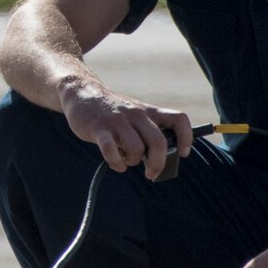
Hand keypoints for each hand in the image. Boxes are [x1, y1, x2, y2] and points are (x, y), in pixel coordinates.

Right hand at [59, 78, 190, 177]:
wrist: (82, 93)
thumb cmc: (112, 112)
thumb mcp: (135, 115)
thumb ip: (148, 132)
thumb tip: (160, 160)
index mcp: (149, 111)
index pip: (179, 119)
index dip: (186, 138)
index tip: (183, 153)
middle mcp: (136, 114)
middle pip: (159, 142)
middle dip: (157, 164)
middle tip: (151, 173)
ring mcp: (117, 121)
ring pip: (136, 149)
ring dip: (133, 162)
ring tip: (126, 160)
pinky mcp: (99, 128)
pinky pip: (111, 151)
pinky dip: (116, 163)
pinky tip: (116, 163)